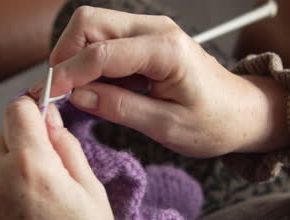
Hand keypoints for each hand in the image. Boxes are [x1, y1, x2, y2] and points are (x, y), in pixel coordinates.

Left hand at [0, 98, 123, 219]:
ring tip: (26, 185)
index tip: (41, 116)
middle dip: (25, 141)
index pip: (18, 110)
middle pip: (4, 134)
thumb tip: (48, 114)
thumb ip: (66, 146)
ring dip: (4, 160)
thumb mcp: (92, 191)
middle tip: (46, 166)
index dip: (33, 108)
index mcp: (34, 168)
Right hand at [34, 7, 289, 157]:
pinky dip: (90, 60)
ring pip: (93, 27)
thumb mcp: (166, 126)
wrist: (241, 112)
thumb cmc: (213, 121)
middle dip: (65, 54)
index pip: (101, 52)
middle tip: (57, 89)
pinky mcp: (146, 40)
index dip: (68, 73)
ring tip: (75, 91)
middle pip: (90, 22)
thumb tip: (77, 96)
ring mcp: (150, 31)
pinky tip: (95, 86)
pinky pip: (106, 41)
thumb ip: (119, 108)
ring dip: (75, 56)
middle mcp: (156, 30)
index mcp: (166, 50)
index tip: (48, 94)